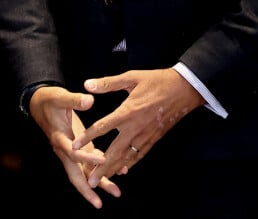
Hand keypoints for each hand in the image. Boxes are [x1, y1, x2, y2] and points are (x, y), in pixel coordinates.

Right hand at [28, 85, 121, 208]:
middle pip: (75, 174)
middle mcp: (64, 150)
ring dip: (98, 182)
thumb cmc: (50, 100)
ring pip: (83, 172)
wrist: (41, 103)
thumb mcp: (60, 97)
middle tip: (100, 204)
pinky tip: (117, 170)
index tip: (102, 160)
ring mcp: (71, 151)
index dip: (87, 157)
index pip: (73, 153)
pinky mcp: (77, 147)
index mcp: (60, 138)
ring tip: (116, 191)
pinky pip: (88, 162)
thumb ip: (75, 100)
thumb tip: (90, 101)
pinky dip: (100, 168)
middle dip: (88, 189)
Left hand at [72, 67, 203, 186]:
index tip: (75, 146)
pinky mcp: (154, 138)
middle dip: (101, 167)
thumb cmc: (156, 81)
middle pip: (115, 151)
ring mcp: (146, 135)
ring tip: (103, 180)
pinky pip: (140, 155)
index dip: (87, 137)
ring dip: (114, 170)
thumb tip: (87, 84)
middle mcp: (135, 127)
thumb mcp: (132, 77)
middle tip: (89, 181)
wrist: (183, 89)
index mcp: (128, 111)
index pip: (103, 127)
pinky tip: (124, 170)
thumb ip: (109, 83)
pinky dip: (131, 164)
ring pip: (127, 157)